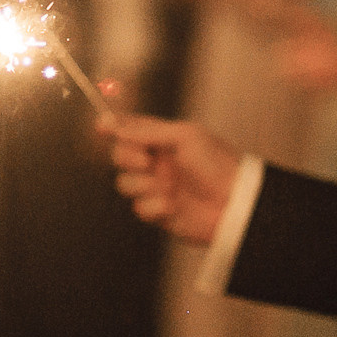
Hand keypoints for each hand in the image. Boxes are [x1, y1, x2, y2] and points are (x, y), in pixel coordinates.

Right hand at [99, 114, 240, 246]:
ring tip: (167, 187)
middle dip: (127, 157)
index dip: (112, 127)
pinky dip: (154, 206)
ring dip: (142, 184)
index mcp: (163, 139)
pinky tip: (173, 205)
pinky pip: (140, 208)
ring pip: (125, 184)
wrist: (235, 204)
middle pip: (120, 155)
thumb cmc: (217, 164)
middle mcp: (156, 161)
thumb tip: (111, 124)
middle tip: (146, 161)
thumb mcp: (184, 137)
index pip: (130, 128)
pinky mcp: (159, 212)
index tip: (101, 127)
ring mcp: (156, 186)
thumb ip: (146, 131)